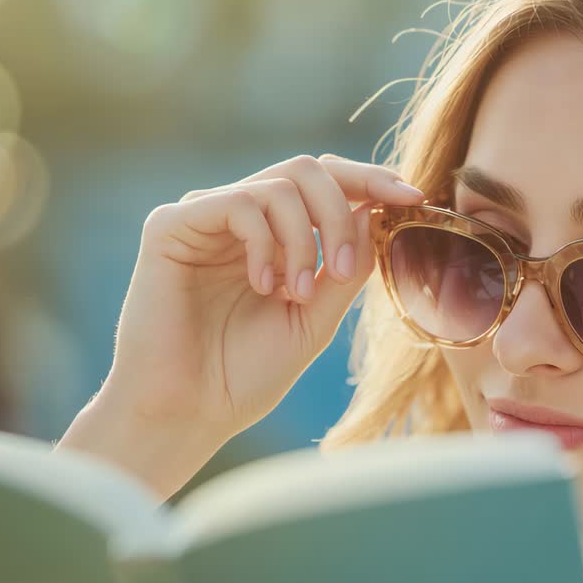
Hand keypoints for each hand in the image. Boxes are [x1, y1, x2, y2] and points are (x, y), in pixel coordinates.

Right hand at [100, 153, 423, 470]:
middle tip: (347, 268)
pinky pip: (238, 203)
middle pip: (308, 170)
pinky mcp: (170, 226)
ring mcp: (204, 218)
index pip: (326, 183)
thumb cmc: (245, 374)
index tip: (412, 197)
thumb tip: (377, 209)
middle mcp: (238, 217)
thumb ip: (347, 268)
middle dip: (343, 212)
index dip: (370, 181)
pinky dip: (266, 242)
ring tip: (298, 292)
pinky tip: (264, 285)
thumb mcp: (316, 319)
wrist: (189, 412)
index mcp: (273, 235)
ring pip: (279, 183)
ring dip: (306, 238)